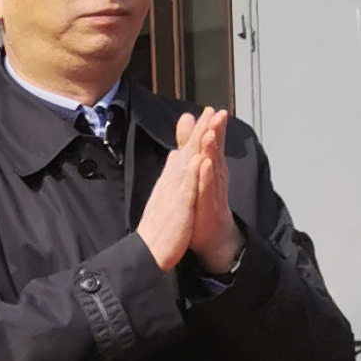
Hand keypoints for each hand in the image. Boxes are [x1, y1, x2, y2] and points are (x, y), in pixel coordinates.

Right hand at [137, 122, 204, 274]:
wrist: (148, 252)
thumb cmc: (157, 228)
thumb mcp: (164, 196)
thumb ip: (170, 174)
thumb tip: (174, 155)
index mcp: (170, 181)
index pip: (184, 153)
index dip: (195, 134)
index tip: (205, 115)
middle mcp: (171, 182)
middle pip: (187, 151)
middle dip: (200, 129)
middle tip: (211, 109)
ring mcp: (174, 192)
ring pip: (188, 162)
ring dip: (199, 142)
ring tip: (209, 124)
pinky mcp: (179, 206)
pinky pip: (187, 187)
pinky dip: (194, 172)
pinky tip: (202, 158)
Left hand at [180, 109, 241, 274]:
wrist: (212, 234)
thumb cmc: (204, 201)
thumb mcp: (196, 170)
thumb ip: (191, 145)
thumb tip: (187, 122)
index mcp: (210, 167)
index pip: (210, 144)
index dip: (210, 127)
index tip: (210, 109)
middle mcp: (214, 176)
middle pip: (216, 151)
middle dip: (217, 133)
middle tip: (218, 115)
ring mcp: (213, 191)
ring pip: (213, 167)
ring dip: (212, 151)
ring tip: (211, 135)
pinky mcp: (209, 205)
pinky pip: (207, 189)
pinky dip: (206, 177)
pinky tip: (205, 166)